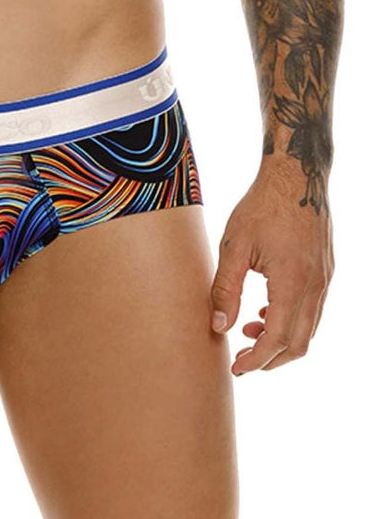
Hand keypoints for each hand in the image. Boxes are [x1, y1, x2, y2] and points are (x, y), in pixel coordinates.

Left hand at [209, 161, 333, 373]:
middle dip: (271, 359)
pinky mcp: (326, 271)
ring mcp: (325, 279)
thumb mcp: (234, 245)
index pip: (278, 339)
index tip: (236, 368)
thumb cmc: (262, 206)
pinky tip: (266, 311)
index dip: (257, 360)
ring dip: (280, 339)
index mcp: (293, 282)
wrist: (296, 175)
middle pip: (299, 343)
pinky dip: (291, 320)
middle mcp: (315, 285)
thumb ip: (225, 288)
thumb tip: (219, 327)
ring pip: (308, 328)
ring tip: (249, 331)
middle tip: (243, 360)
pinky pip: (313, 309)